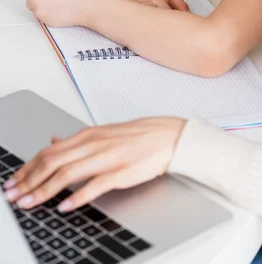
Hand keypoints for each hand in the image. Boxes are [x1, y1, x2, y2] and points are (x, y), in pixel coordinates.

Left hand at [4, 117, 185, 211]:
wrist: (168, 136)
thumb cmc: (137, 136)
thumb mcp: (102, 132)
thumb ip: (76, 140)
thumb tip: (53, 140)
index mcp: (88, 134)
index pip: (49, 152)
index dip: (27, 168)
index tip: (14, 182)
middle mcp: (93, 143)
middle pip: (52, 162)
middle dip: (29, 181)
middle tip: (14, 196)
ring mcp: (107, 157)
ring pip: (67, 173)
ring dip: (44, 190)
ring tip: (30, 203)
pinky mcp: (121, 172)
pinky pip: (95, 185)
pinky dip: (77, 197)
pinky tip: (65, 206)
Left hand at [21, 0, 95, 26]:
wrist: (84, 5)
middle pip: (29, 2)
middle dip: (38, 1)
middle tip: (50, 0)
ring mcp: (39, 12)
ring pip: (37, 11)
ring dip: (44, 9)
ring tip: (58, 5)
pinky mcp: (45, 21)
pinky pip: (44, 18)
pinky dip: (50, 16)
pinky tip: (60, 11)